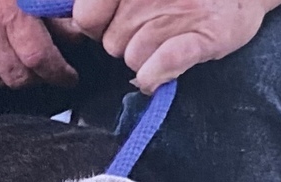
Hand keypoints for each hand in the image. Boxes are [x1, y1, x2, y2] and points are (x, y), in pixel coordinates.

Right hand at [0, 0, 78, 88]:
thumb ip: (46, 4)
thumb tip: (70, 30)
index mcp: (5, 10)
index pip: (38, 57)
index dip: (58, 72)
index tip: (68, 76)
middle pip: (17, 76)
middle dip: (38, 77)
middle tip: (49, 70)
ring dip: (14, 78)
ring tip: (25, 66)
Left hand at [72, 0, 280, 92]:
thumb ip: (106, 3)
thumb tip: (79, 24)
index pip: (86, 16)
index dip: (97, 24)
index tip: (114, 19)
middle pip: (110, 43)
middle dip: (127, 40)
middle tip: (155, 22)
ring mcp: (175, 15)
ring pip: (132, 59)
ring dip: (147, 56)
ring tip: (173, 33)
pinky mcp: (201, 38)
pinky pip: (156, 69)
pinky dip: (154, 76)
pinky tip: (160, 72)